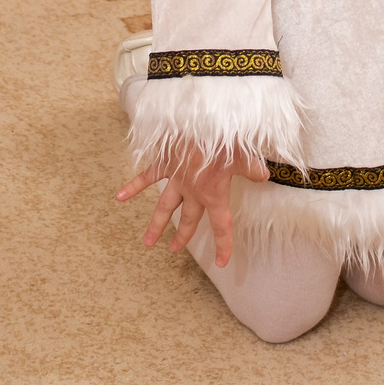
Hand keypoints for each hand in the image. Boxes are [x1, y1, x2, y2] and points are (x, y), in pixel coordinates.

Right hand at [116, 143, 268, 267]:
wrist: (198, 121)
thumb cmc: (222, 139)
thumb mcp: (243, 154)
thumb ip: (252, 168)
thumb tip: (264, 175)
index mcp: (214, 193)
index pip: (220, 226)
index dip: (223, 245)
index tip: (222, 262)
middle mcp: (193, 191)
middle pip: (188, 220)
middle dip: (182, 236)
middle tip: (174, 250)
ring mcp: (176, 179)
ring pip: (164, 207)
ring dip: (156, 225)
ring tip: (147, 242)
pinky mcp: (165, 164)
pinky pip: (147, 177)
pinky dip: (133, 186)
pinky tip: (119, 197)